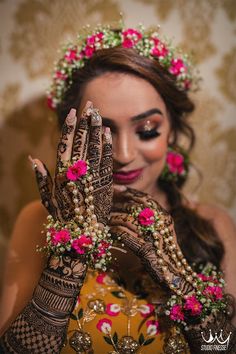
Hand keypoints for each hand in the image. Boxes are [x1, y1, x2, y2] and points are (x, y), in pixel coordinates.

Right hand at [29, 102, 112, 224]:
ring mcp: (92, 178)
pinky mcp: (105, 183)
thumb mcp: (47, 200)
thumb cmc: (63, 219)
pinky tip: (108, 133)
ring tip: (98, 113)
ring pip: (94, 148)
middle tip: (90, 104)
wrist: (83, 236)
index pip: (65, 145)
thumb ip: (41, 179)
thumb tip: (33, 159)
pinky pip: (106, 161)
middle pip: (81, 142)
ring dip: (97, 129)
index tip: (73, 112)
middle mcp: (77, 174)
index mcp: (61, 175)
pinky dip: (107, 146)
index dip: (69, 128)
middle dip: (86, 121)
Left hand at [110, 187, 194, 295]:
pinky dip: (114, 231)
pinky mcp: (145, 249)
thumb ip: (150, 220)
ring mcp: (153, 236)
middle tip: (107, 204)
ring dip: (113, 218)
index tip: (118, 188)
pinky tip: (108, 231)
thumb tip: (131, 208)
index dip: (131, 192)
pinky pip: (124, 234)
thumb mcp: (160, 232)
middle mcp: (160, 224)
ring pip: (127, 220)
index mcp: (165, 217)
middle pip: (134, 207)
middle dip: (118, 204)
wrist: (174, 276)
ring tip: (105, 219)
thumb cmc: (165, 254)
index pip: (146, 199)